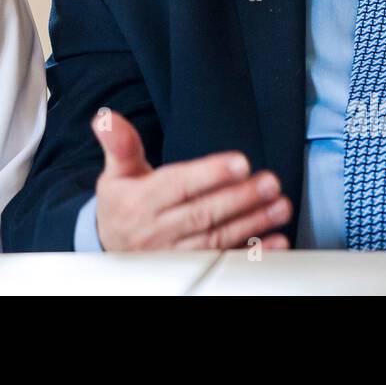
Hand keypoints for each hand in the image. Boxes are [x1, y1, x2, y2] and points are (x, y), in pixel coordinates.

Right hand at [91, 110, 291, 250]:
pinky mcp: (193, 266)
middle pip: (204, 213)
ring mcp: (177, 253)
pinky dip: (252, 253)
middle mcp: (159, 230)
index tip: (240, 163)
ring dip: (254, 223)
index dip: (210, 174)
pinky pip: (225, 261)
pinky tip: (276, 242)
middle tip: (270, 183)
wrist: (109, 247)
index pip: (178, 186)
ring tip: (279, 206)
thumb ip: (119, 145)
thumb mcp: (115, 173)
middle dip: (241, 198)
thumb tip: (105, 118)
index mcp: (141, 202)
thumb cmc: (121, 203)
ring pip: (218, 238)